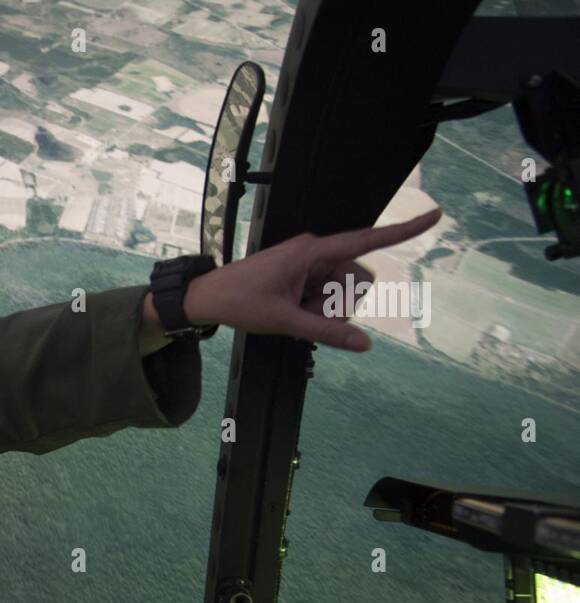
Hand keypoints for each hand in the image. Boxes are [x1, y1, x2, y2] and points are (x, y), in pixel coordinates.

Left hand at [181, 208, 441, 351]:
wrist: (209, 297)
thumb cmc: (241, 301)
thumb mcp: (285, 321)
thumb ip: (326, 333)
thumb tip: (364, 344)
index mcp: (313, 251)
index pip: (368, 239)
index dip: (404, 230)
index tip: (437, 216)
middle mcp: (317, 252)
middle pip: (357, 281)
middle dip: (339, 305)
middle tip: (303, 314)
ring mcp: (311, 263)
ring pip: (343, 292)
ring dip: (326, 310)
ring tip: (293, 313)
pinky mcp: (306, 274)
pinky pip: (327, 295)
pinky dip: (316, 310)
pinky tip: (293, 313)